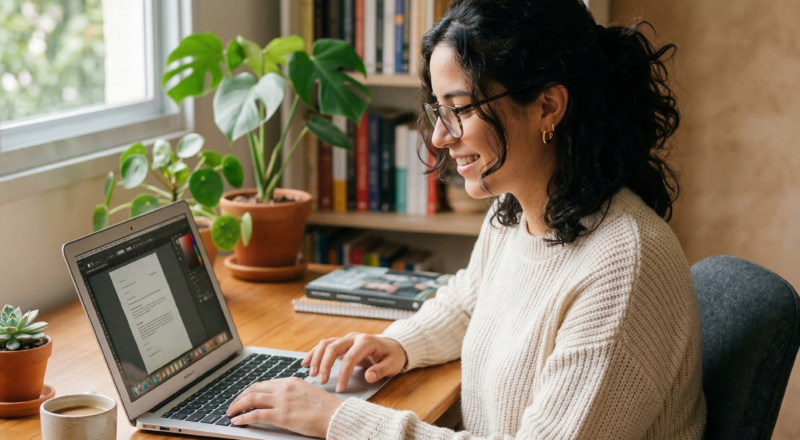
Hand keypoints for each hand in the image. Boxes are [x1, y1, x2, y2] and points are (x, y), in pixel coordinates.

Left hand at [226, 378, 342, 437]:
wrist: (335, 415)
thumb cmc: (326, 408)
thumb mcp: (308, 393)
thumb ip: (293, 393)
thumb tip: (282, 399)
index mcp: (291, 381)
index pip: (264, 384)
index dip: (251, 391)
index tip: (244, 398)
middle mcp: (284, 388)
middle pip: (254, 389)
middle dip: (240, 397)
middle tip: (233, 405)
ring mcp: (282, 400)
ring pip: (251, 399)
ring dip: (237, 406)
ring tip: (230, 413)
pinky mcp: (281, 415)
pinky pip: (255, 415)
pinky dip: (243, 418)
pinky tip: (237, 422)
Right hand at [303, 332, 406, 392]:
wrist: (393, 345)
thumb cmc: (393, 356)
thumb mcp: (392, 364)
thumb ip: (381, 370)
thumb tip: (368, 377)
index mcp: (366, 342)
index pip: (351, 357)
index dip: (343, 373)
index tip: (339, 388)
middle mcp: (354, 338)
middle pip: (333, 347)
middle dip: (325, 364)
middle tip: (322, 381)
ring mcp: (347, 339)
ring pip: (326, 344)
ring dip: (316, 358)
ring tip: (311, 374)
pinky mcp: (342, 343)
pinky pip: (325, 345)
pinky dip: (314, 353)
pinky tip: (305, 362)